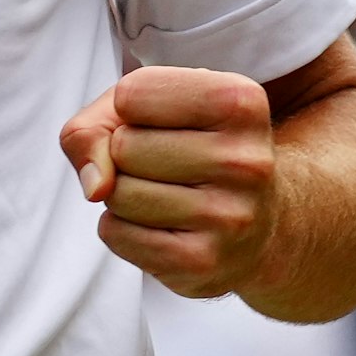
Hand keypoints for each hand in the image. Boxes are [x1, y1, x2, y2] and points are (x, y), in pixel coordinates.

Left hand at [58, 67, 279, 299]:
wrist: (261, 222)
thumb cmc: (193, 150)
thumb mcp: (148, 111)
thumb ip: (94, 127)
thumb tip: (95, 186)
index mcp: (240, 103)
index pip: (132, 93)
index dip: (131, 108)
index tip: (167, 120)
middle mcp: (243, 160)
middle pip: (123, 146)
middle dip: (127, 154)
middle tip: (170, 164)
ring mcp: (227, 217)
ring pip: (116, 193)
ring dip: (124, 193)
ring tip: (168, 194)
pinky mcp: (203, 262)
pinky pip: (116, 234)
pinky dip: (123, 228)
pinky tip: (163, 226)